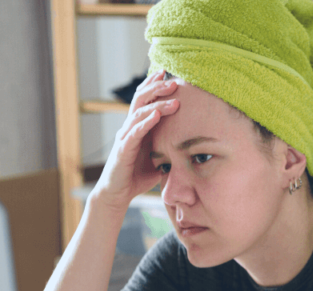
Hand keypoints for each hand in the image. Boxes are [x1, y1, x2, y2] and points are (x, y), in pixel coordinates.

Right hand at [92, 70, 179, 212]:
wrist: (118, 194)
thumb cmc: (137, 176)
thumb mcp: (159, 158)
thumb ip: (171, 147)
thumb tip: (194, 144)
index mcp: (138, 127)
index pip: (145, 101)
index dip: (155, 86)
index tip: (169, 74)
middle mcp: (129, 128)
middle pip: (140, 100)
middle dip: (157, 89)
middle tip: (173, 81)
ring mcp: (124, 138)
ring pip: (138, 114)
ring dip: (156, 105)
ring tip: (173, 99)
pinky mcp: (122, 151)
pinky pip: (134, 133)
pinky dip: (145, 123)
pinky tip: (157, 116)